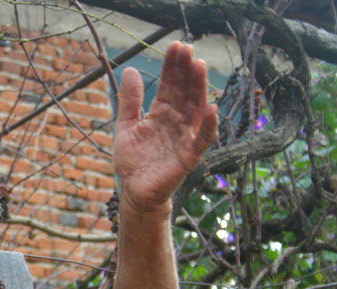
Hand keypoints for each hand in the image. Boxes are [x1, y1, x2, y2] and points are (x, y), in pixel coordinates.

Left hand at [114, 41, 218, 214]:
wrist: (134, 192)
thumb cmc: (132, 162)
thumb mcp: (125, 127)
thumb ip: (129, 101)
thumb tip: (130, 69)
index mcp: (160, 115)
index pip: (169, 86)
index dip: (172, 67)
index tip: (175, 46)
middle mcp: (175, 123)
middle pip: (184, 93)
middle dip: (186, 71)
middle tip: (188, 49)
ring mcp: (184, 139)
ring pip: (194, 110)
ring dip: (198, 89)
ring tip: (199, 67)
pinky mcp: (188, 157)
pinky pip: (202, 140)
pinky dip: (207, 126)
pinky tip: (211, 108)